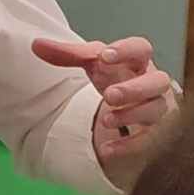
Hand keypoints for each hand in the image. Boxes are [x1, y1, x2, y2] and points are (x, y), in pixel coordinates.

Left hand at [32, 35, 177, 172]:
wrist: (123, 110)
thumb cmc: (112, 79)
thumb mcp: (91, 65)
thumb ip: (67, 55)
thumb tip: (35, 45)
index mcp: (137, 62)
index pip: (141, 48)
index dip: (126, 50)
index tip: (104, 56)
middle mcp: (152, 83)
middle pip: (158, 81)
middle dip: (135, 88)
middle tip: (109, 95)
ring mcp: (156, 108)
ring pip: (156, 109)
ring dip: (132, 115)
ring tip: (105, 121)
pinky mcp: (153, 134)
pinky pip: (149, 141)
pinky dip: (129, 146)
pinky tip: (107, 149)